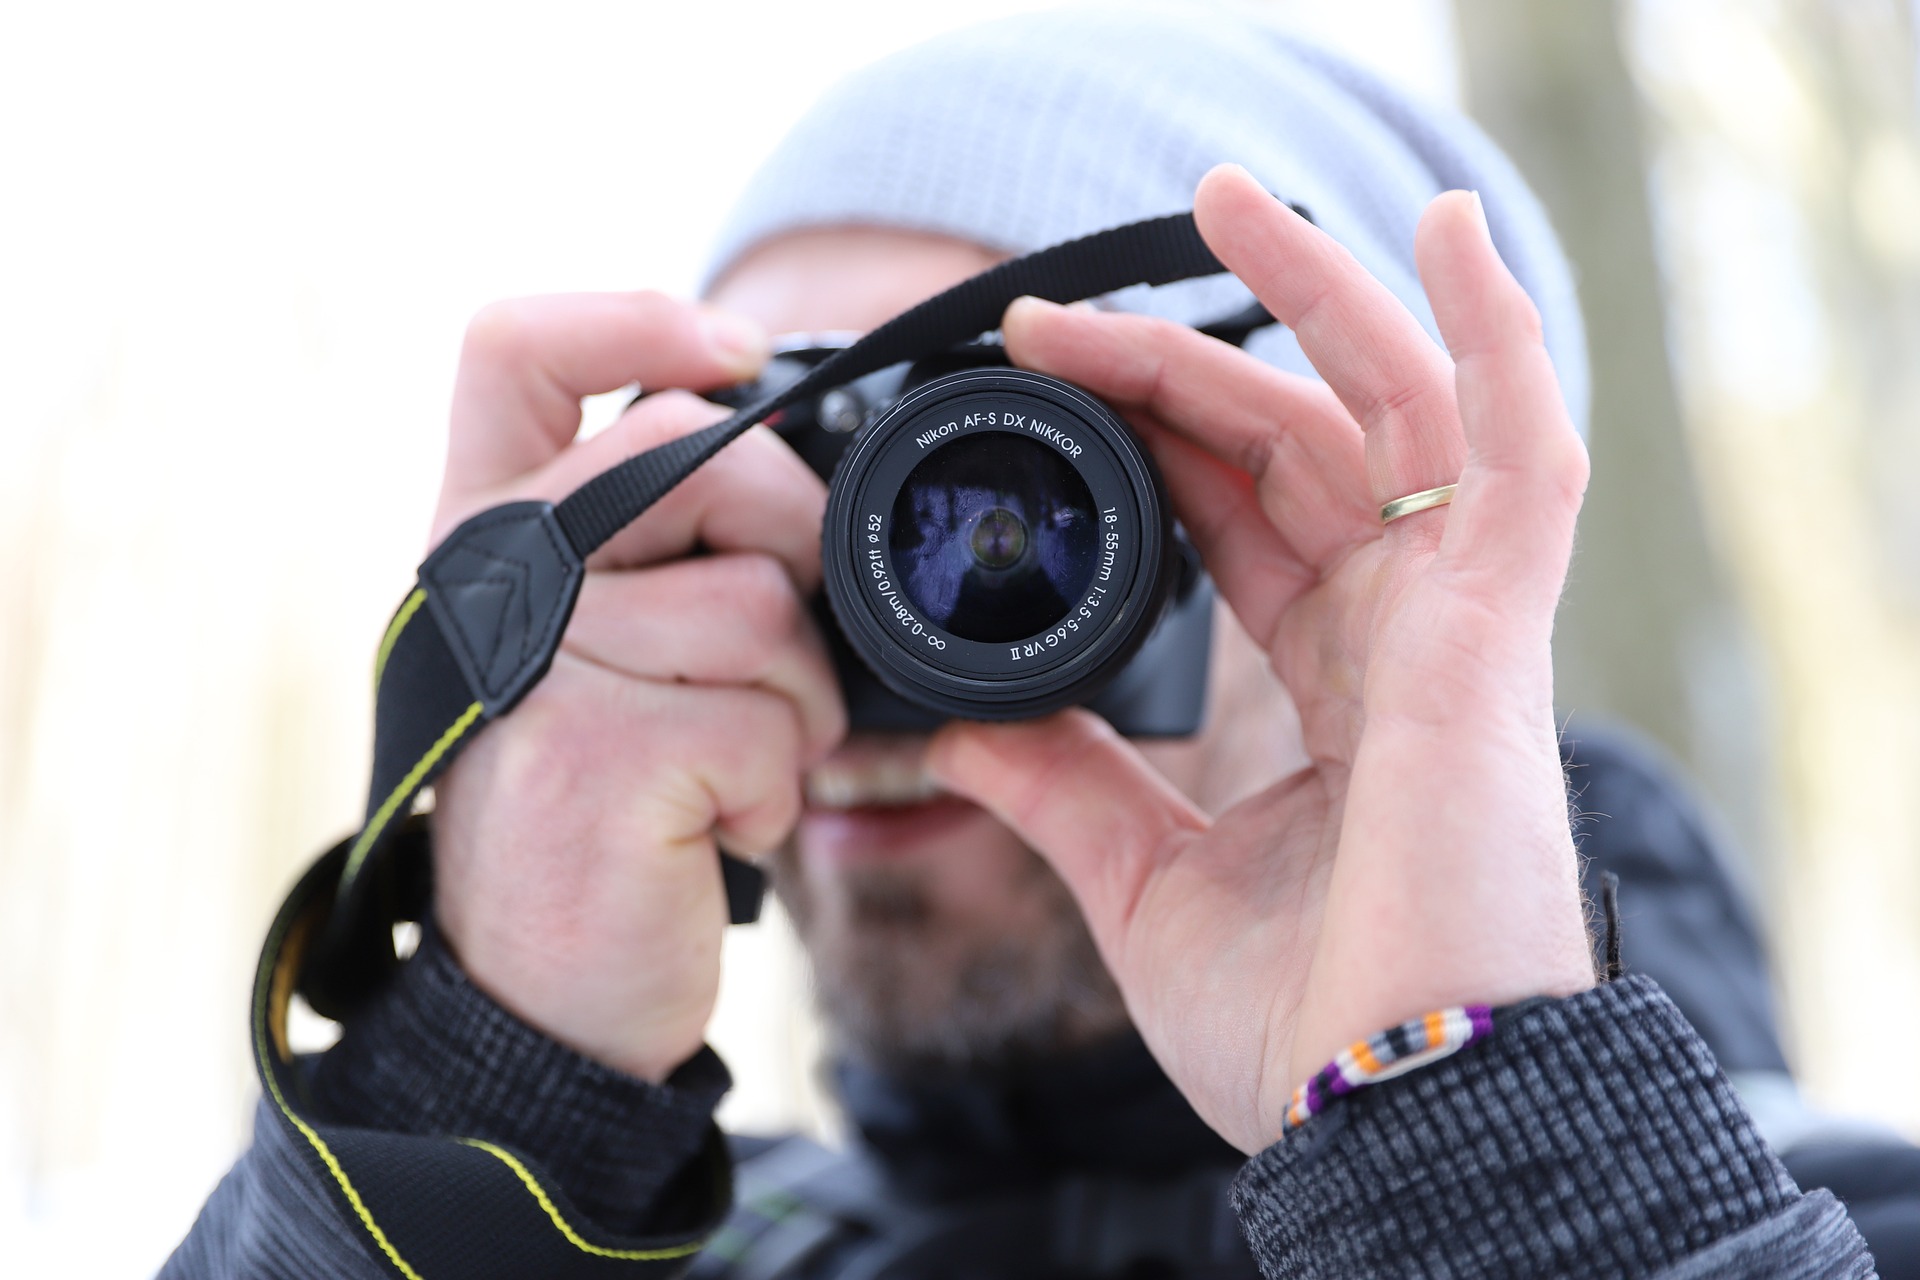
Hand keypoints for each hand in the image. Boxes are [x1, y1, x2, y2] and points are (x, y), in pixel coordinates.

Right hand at [429, 293, 844, 1081]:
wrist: (538, 1004)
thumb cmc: (598, 817)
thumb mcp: (600, 661)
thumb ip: (653, 551)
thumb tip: (783, 450)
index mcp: (486, 539)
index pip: (513, 351)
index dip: (634, 318)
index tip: (736, 356)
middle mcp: (486, 580)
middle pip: (695, 450)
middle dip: (792, 541)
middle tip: (783, 650)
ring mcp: (535, 664)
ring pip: (761, 603)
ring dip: (794, 704)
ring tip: (724, 771)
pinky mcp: (595, 754)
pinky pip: (771, 721)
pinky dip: (779, 788)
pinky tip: (714, 832)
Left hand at [928, 166, 1595, 1153]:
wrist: (1384, 1120)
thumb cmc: (1298, 1027)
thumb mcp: (1139, 879)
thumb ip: (1065, 784)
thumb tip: (954, 730)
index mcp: (1333, 686)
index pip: (1240, 511)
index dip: (1150, 433)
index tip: (1038, 380)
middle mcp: (1399, 637)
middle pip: (1299, 442)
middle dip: (1186, 351)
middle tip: (1057, 301)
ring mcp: (1455, 626)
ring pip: (1400, 409)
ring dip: (1321, 296)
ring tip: (1228, 196)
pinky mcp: (1494, 633)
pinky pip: (1522, 453)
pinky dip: (1501, 336)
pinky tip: (1451, 236)